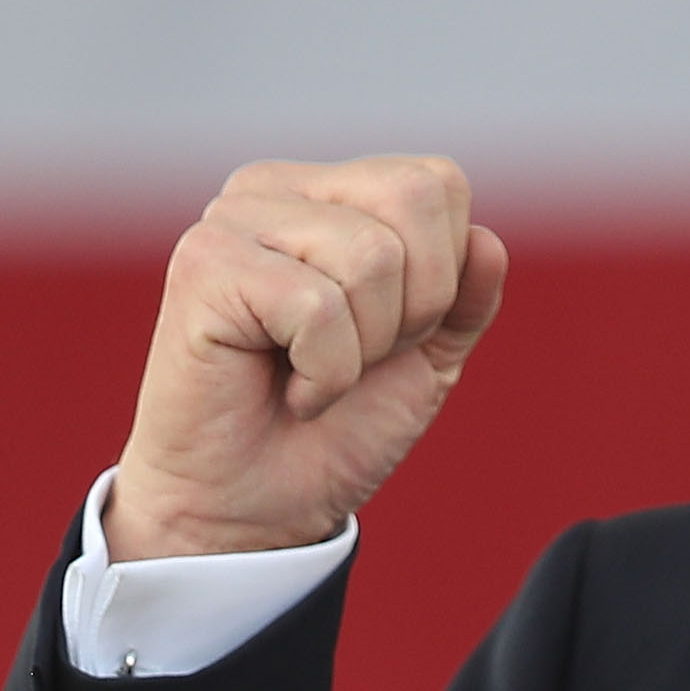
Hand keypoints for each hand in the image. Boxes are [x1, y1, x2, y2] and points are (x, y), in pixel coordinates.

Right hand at [105, 155, 507, 559]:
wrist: (259, 508)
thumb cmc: (337, 427)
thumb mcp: (430, 357)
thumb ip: (467, 297)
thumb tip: (487, 240)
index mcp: (329, 192)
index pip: (438, 183)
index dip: (445, 275)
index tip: (391, 334)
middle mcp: (275, 189)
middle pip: (413, 199)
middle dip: (416, 304)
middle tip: (360, 356)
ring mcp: (232, 220)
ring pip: (371, 257)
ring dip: (366, 348)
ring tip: (316, 375)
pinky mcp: (203, 266)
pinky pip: (318, 307)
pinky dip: (326, 374)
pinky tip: (290, 391)